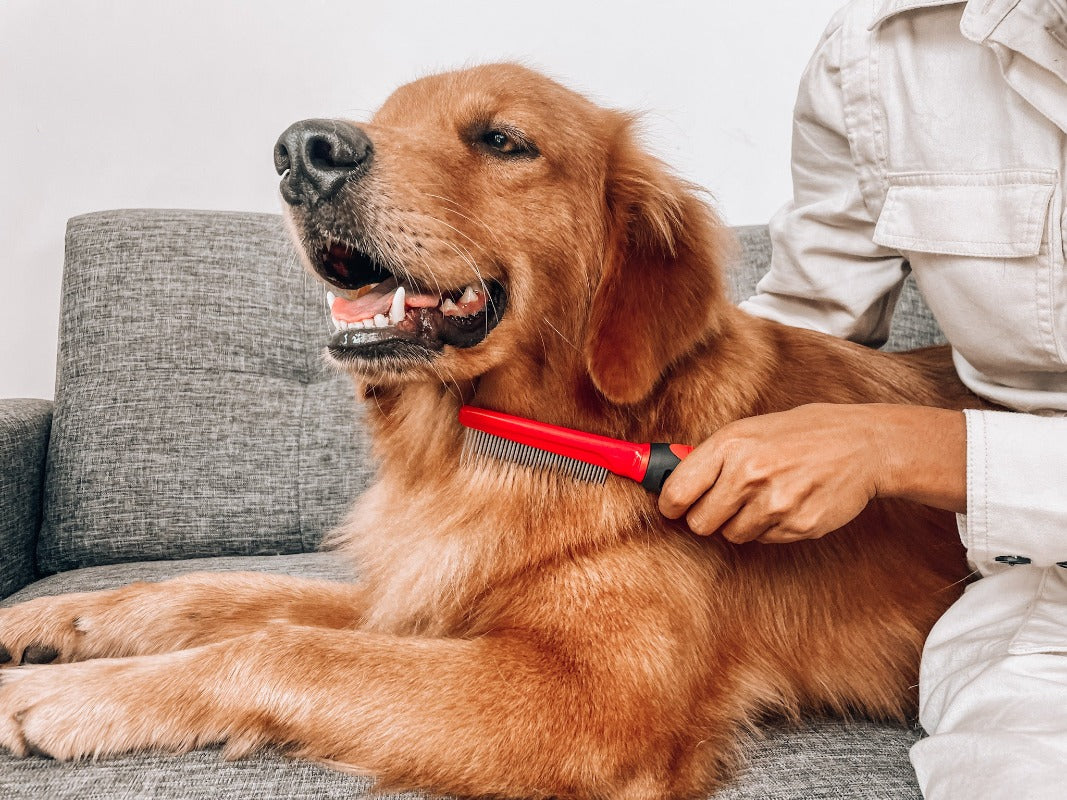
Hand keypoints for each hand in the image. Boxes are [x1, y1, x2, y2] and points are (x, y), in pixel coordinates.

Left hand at [658, 403, 965, 543]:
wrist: (862, 444)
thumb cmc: (800, 434)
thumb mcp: (750, 430)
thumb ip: (711, 456)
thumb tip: (666, 481)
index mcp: (731, 444)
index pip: (677, 492)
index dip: (672, 505)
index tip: (675, 507)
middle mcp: (749, 473)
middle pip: (700, 523)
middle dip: (706, 517)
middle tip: (722, 504)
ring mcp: (775, 502)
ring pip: (731, 535)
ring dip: (741, 523)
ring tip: (764, 497)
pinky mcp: (798, 525)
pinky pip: (764, 540)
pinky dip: (770, 528)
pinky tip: (788, 503)